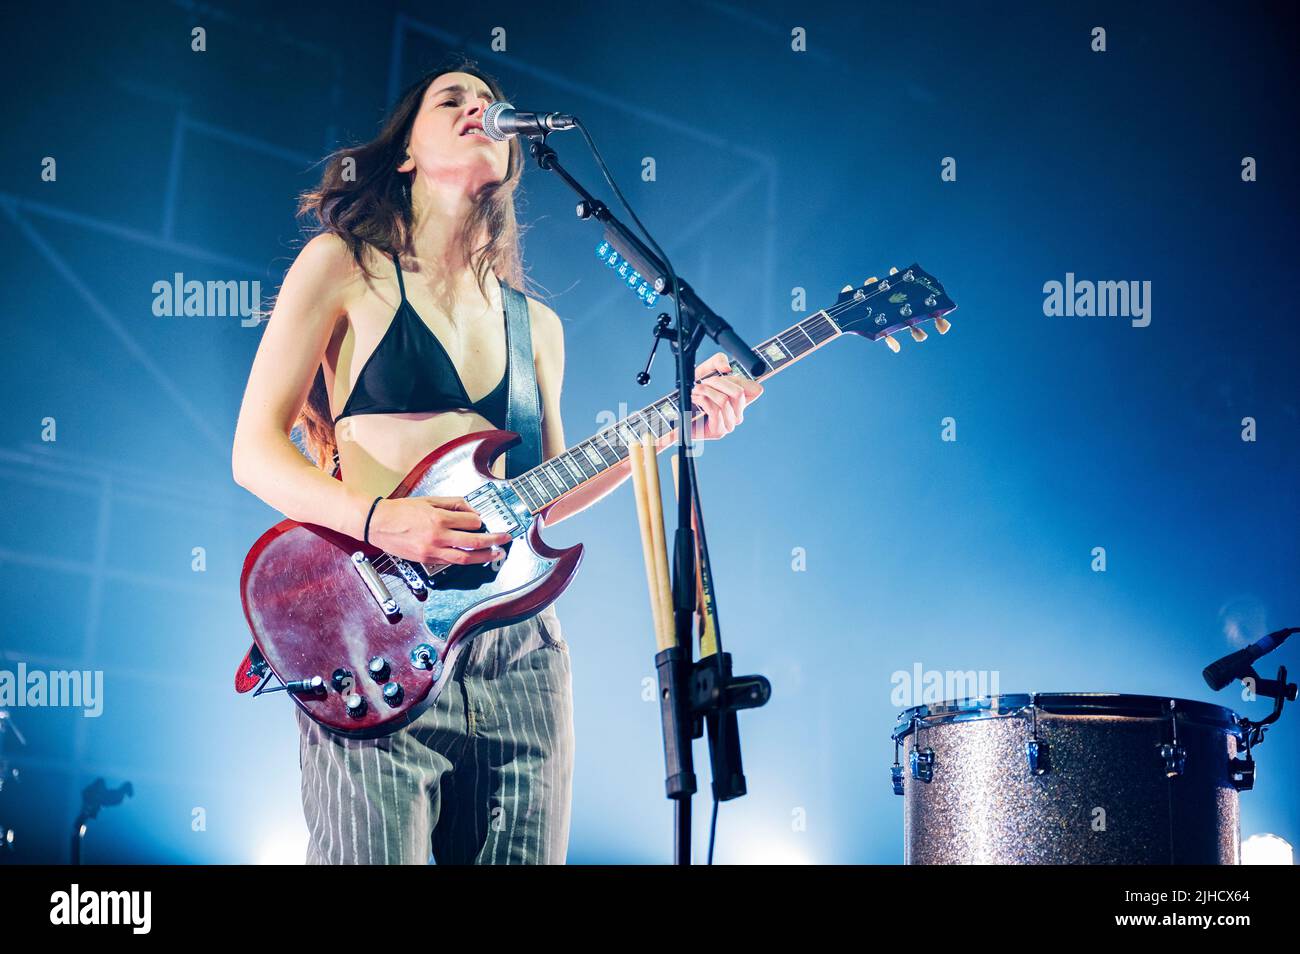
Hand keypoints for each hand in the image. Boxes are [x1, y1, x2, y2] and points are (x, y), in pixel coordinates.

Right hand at [366, 496, 509, 564]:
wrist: (377, 523)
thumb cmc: (400, 510)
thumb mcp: (429, 500)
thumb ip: (453, 504)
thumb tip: (471, 510)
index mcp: (439, 518)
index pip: (471, 522)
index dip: (479, 521)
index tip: (482, 521)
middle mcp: (437, 536)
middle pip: (473, 542)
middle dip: (493, 541)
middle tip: (505, 538)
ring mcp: (432, 551)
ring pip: (465, 558)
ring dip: (483, 557)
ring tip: (495, 554)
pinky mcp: (426, 560)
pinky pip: (450, 562)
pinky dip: (463, 560)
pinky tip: (471, 558)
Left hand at [689, 352, 763, 440]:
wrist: (677, 409)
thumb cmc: (695, 390)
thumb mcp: (707, 369)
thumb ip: (718, 360)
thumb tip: (727, 367)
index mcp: (740, 401)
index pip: (756, 390)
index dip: (739, 379)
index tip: (722, 377)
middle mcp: (738, 414)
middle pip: (739, 392)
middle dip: (717, 382)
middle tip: (703, 382)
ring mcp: (730, 424)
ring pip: (724, 401)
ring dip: (706, 391)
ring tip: (695, 390)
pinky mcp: (718, 431)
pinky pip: (715, 410)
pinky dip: (702, 400)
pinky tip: (695, 398)